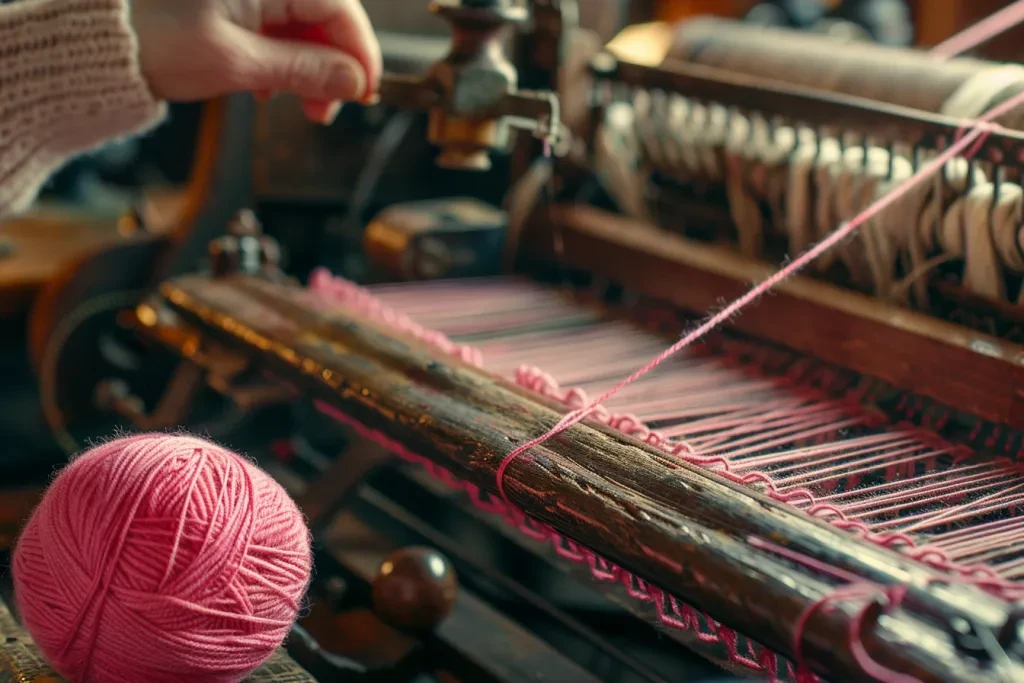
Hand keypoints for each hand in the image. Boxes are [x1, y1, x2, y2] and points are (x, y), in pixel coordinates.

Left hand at [129, 0, 381, 123]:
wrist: (95, 42)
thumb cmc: (152, 40)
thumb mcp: (239, 64)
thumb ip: (306, 70)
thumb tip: (353, 81)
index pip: (341, 8)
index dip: (360, 54)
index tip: (363, 93)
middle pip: (325, 14)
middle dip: (332, 65)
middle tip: (325, 110)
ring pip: (302, 22)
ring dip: (307, 65)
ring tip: (294, 104)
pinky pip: (275, 22)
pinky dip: (280, 55)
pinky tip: (267, 84)